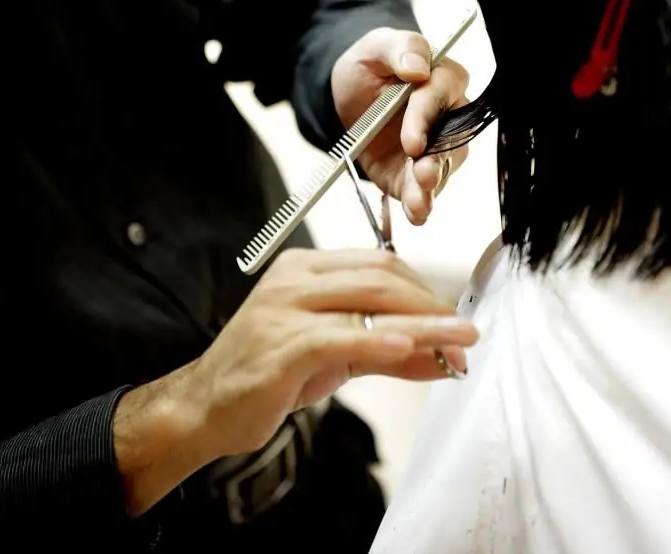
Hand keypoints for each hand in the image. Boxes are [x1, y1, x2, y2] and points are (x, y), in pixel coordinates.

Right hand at [182, 248, 477, 459]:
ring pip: (366, 304)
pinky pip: (337, 337)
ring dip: (421, 324)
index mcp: (305, 269)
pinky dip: (376, 340)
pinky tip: (407, 347)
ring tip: (457, 341)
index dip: (424, 290)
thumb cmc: (268, 373)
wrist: (206, 407)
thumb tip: (445, 355)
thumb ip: (390, 351)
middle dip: (430, 306)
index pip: (380, 264)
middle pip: (379, 277)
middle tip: (465, 333)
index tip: (454, 318)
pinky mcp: (279, 346)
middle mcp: (293, 280)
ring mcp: (283, 310)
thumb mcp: (336, 357)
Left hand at [331, 27, 470, 223]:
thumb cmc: (371, 65)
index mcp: (445, 79)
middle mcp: (448, 117)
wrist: (349, 96)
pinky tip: (416, 216)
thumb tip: (417, 67)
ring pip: (443, 170)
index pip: (441, 98)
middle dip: (436, 161)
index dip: (426, 120)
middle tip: (423, 175)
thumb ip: (401, 48)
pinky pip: (423, 191)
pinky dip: (420, 206)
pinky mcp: (415, 174)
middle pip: (451, 141)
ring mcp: (434, 149)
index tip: (411, 141)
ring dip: (431, 189)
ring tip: (420, 204)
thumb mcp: (377, 46)